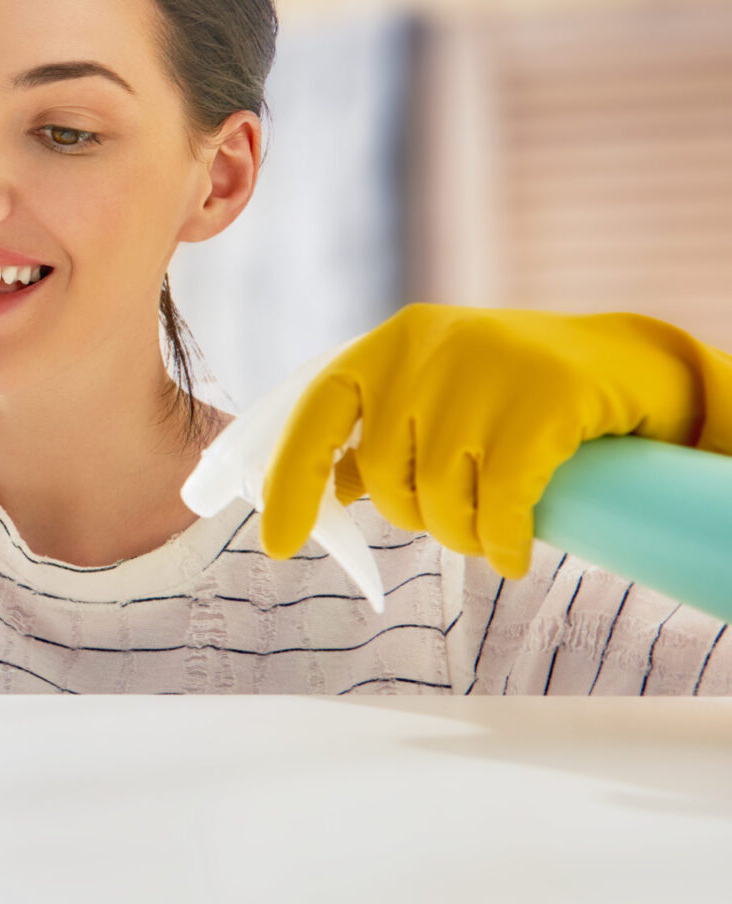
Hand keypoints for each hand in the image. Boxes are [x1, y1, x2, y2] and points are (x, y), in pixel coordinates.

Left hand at [260, 303, 731, 578]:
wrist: (625, 363)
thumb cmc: (511, 393)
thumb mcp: (433, 399)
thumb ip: (380, 434)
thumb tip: (329, 489)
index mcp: (387, 346)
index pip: (317, 413)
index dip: (290, 481)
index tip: (278, 544)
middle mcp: (429, 348)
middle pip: (388, 475)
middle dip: (415, 518)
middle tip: (453, 521)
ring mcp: (489, 368)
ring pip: (442, 494)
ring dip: (462, 538)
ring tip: (485, 537)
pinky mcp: (549, 398)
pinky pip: (501, 501)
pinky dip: (501, 543)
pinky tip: (512, 557)